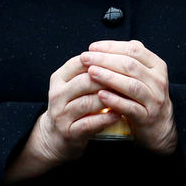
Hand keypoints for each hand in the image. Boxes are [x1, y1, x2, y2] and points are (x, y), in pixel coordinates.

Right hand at [5, 54, 123, 182]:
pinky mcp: (69, 132)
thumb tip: (126, 49)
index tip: (123, 61)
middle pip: (85, 81)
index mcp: (59, 78)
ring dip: (109, 99)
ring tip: (127, 97)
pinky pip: (90, 123)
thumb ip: (95, 68)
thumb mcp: (77, 84)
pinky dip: (106, 118)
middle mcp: (57, 94)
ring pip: (87, 102)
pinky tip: (119, 114)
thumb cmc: (74, 104)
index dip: (103, 60)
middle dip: (109, 79)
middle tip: (130, 79)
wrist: (56, 137)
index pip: (81, 62)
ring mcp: (61, 114)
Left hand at [80, 40, 176, 155]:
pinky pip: (130, 107)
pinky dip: (114, 100)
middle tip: (85, 58)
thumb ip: (132, 59)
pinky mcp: (147, 117)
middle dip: (105, 60)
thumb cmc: (145, 96)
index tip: (92, 47)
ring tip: (90, 72)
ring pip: (131, 85)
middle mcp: (158, 81)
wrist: (159, 127)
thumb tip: (108, 46)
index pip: (134, 50)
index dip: (112, 47)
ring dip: (108, 77)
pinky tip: (100, 95)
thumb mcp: (144, 74)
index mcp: (157, 66)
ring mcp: (154, 100)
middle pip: (130, 66)